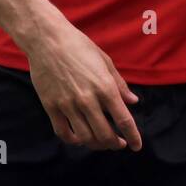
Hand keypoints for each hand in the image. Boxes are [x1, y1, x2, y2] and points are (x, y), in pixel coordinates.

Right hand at [25, 21, 142, 150]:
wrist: (48, 40)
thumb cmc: (80, 46)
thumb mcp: (106, 61)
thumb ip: (120, 84)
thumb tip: (133, 101)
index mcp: (105, 87)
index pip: (123, 120)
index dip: (133, 136)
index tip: (136, 146)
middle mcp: (88, 100)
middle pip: (105, 134)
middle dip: (115, 144)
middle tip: (119, 144)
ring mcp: (68, 105)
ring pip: (85, 137)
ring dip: (96, 144)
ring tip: (102, 142)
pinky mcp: (51, 107)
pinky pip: (63, 132)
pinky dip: (73, 140)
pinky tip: (80, 139)